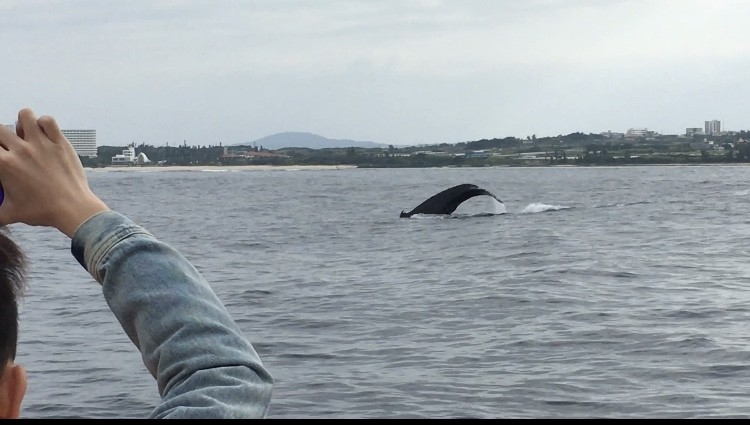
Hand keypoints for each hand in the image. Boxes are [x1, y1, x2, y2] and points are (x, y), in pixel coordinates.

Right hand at [0, 108, 109, 237]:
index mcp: (4, 165)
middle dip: (2, 137)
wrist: (73, 208)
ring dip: (22, 122)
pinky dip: (44, 123)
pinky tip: (44, 134)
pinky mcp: (60, 142)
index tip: (2, 156)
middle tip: (9, 147)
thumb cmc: (42, 211)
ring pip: (24, 115)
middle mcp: (20, 150)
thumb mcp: (11, 213)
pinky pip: (48, 120)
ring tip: (26, 134)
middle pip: (0, 129)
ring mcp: (41, 143)